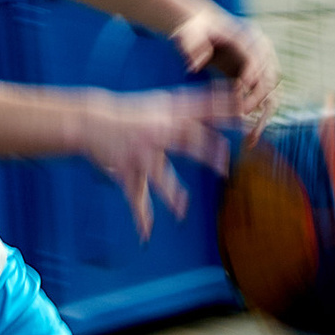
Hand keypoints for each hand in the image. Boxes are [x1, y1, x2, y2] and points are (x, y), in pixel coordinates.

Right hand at [77, 85, 235, 236]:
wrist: (91, 119)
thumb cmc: (130, 113)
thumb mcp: (160, 105)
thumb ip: (186, 108)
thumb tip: (220, 100)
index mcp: (168, 114)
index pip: (201, 109)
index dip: (223, 110)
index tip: (243, 114)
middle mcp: (156, 131)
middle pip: (187, 140)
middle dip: (207, 153)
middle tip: (225, 168)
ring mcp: (141, 151)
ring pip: (159, 175)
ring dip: (171, 194)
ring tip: (182, 211)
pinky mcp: (125, 168)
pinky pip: (135, 196)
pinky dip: (140, 216)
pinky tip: (146, 234)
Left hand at [168, 4, 278, 125]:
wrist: (204, 27)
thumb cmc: (195, 29)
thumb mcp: (188, 32)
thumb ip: (190, 45)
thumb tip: (196, 65)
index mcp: (247, 36)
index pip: (256, 57)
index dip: (251, 75)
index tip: (241, 92)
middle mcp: (261, 48)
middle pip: (270, 75)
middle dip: (258, 97)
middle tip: (242, 114)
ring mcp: (264, 61)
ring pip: (273, 88)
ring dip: (266, 109)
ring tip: (253, 130)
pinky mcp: (259, 74)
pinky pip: (267, 95)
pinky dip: (263, 111)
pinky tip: (253, 128)